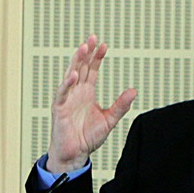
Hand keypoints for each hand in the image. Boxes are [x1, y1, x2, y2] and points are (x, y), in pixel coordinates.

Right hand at [45, 36, 136, 173]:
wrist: (75, 154)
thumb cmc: (88, 138)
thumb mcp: (109, 120)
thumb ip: (120, 106)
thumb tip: (134, 91)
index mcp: (87, 93)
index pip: (92, 70)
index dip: (97, 57)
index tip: (104, 45)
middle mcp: (76, 93)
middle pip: (81, 67)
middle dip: (87, 53)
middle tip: (93, 38)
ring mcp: (67, 99)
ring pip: (70, 75)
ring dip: (76, 61)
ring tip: (83, 48)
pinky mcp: (59, 109)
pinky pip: (62, 93)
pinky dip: (67, 84)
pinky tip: (74, 74)